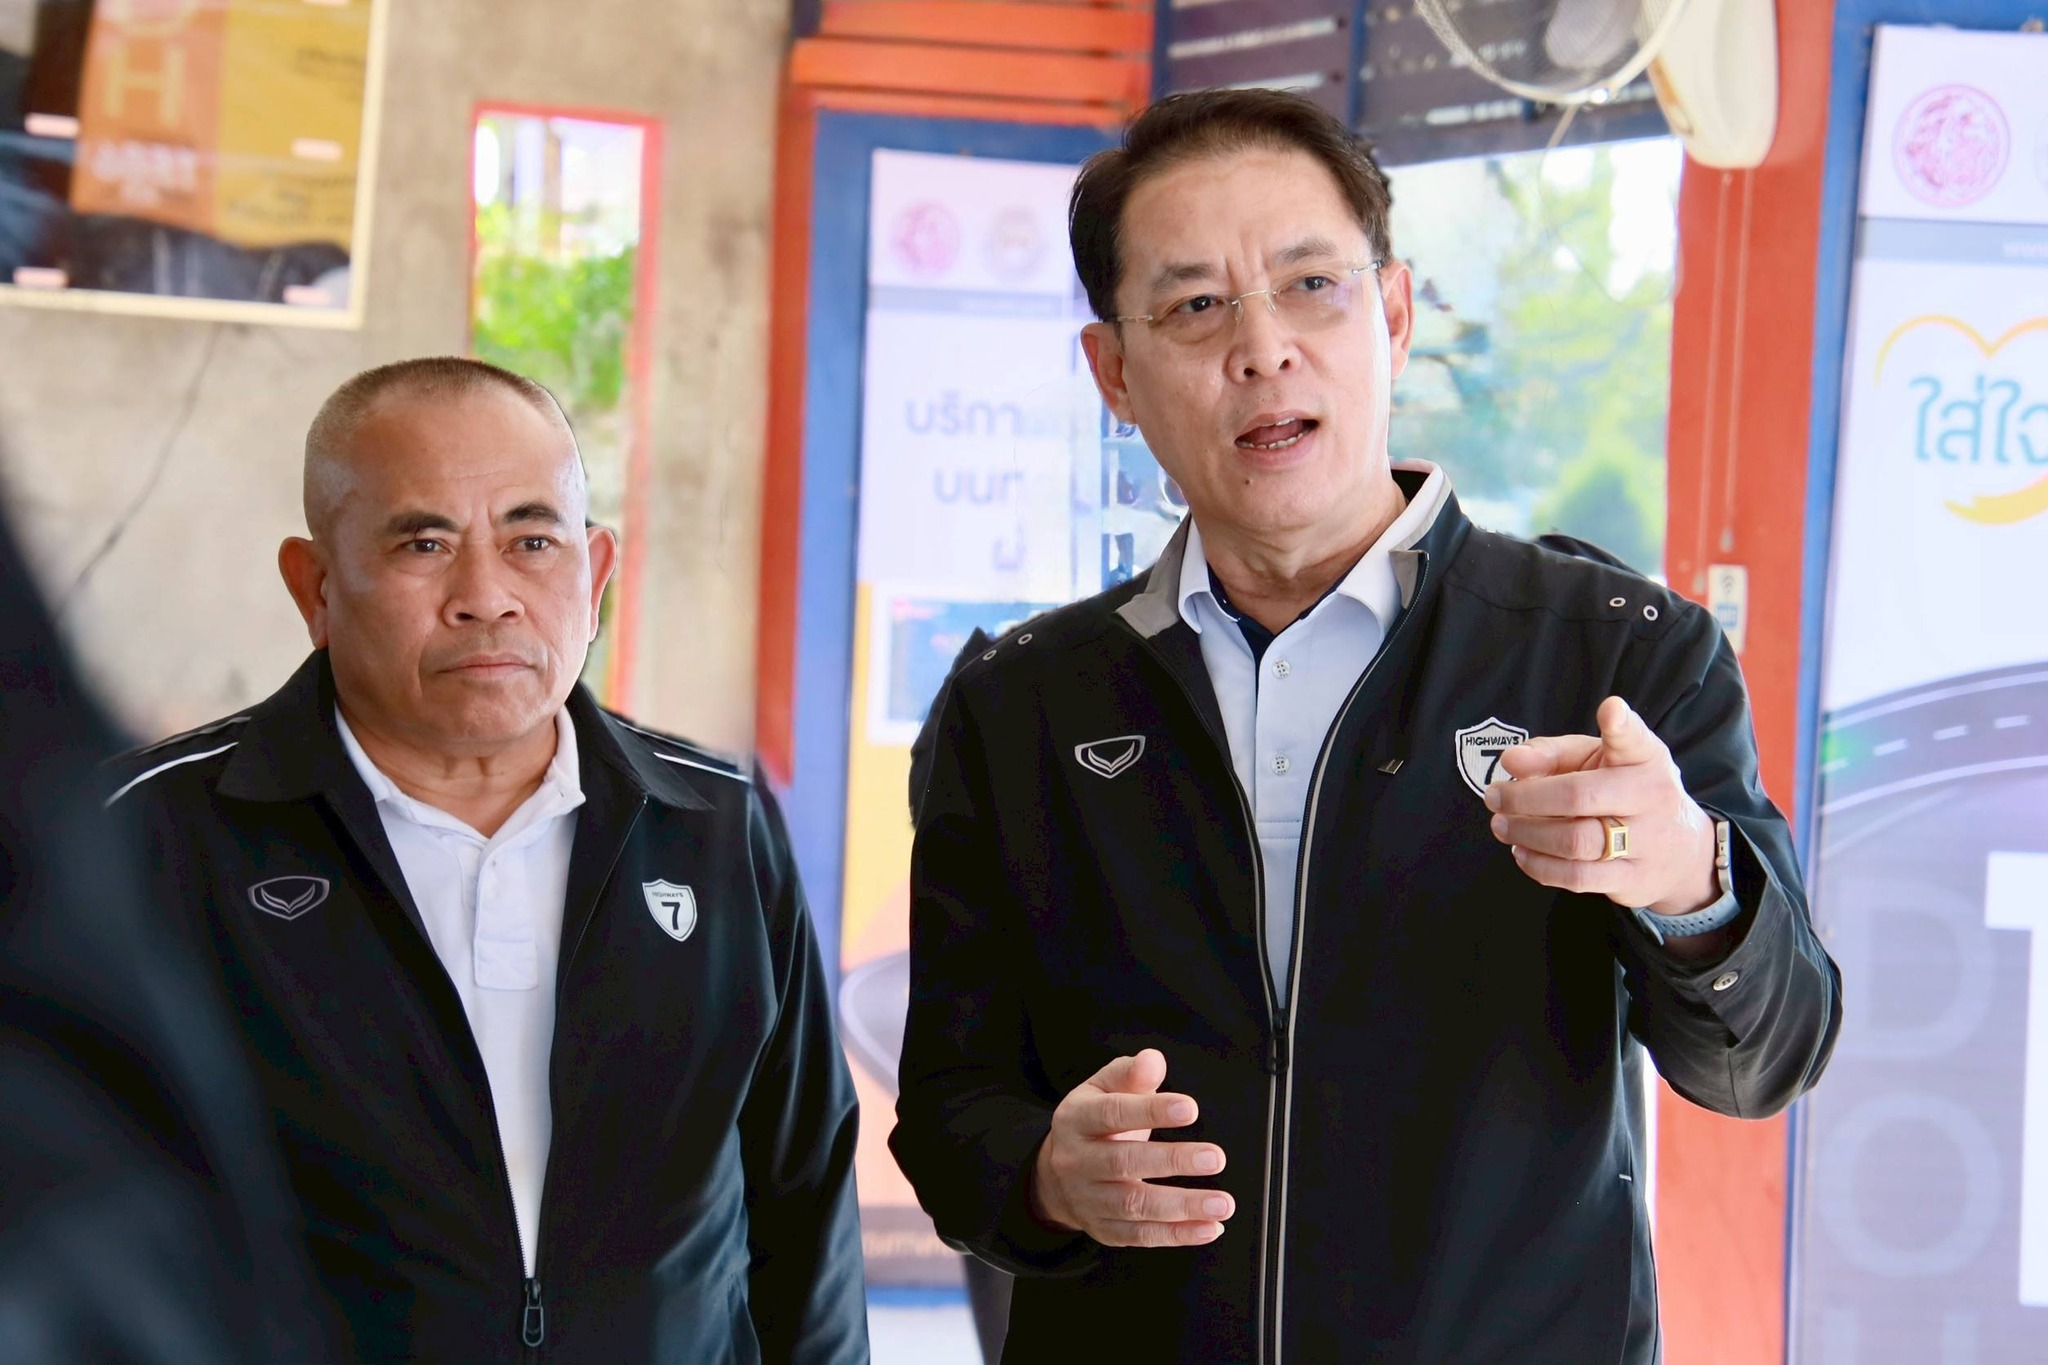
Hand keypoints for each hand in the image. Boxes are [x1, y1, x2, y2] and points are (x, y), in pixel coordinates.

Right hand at [1028, 1048, 1233, 1247]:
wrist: (1056, 1173)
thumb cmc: (1092, 1124)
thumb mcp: (1102, 1089)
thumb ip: (1131, 1074)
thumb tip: (1152, 1061)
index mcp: (1077, 1119)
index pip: (1113, 1113)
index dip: (1151, 1111)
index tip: (1189, 1108)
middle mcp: (1078, 1161)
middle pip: (1124, 1162)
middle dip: (1173, 1160)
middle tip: (1214, 1157)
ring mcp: (1088, 1199)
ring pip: (1135, 1206)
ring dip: (1182, 1206)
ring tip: (1221, 1201)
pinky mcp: (1103, 1229)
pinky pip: (1141, 1235)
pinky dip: (1177, 1235)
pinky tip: (1208, 1227)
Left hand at [1484, 696, 1717, 916]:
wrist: (1678, 852)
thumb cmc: (1621, 791)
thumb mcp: (1593, 760)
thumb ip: (1550, 754)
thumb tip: (1511, 760)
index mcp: (1644, 758)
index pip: (1634, 739)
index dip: (1621, 725)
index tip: (1610, 710)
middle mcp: (1652, 797)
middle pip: (1579, 796)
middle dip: (1524, 797)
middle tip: (1493, 796)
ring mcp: (1646, 842)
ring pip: (1574, 841)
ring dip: (1525, 833)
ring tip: (1502, 825)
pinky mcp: (1633, 879)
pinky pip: (1576, 877)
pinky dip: (1539, 865)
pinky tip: (1521, 851)